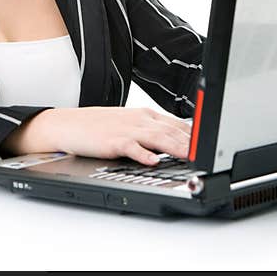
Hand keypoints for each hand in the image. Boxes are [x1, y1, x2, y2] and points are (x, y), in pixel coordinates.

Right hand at [2, 107, 190, 164]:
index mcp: (145, 115)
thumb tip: (174, 141)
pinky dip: (143, 154)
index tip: (209, 144)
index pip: (176, 124)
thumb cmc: (98, 126)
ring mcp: (126, 130)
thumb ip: (150, 131)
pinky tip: (154, 160)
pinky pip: (131, 147)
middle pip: (171, 130)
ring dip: (175, 147)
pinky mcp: (113, 141)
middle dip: (191, 142)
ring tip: (190, 156)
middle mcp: (139, 120)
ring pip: (157, 137)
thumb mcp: (129, 123)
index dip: (195, 135)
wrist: (67, 125)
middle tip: (208, 151)